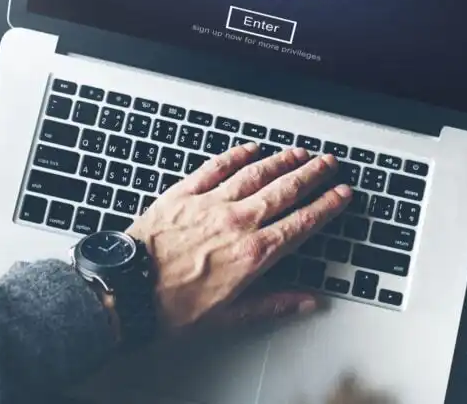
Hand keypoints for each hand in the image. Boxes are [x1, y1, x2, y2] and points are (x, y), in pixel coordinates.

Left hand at [126, 142, 350, 333]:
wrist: (125, 292)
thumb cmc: (171, 308)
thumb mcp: (230, 316)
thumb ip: (273, 304)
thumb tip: (306, 302)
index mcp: (253, 254)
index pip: (302, 223)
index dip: (326, 206)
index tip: (341, 194)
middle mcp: (236, 222)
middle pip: (285, 190)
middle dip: (312, 174)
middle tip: (328, 163)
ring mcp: (210, 204)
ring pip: (255, 173)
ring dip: (281, 160)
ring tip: (299, 153)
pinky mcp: (184, 193)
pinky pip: (216, 166)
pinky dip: (237, 155)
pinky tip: (250, 149)